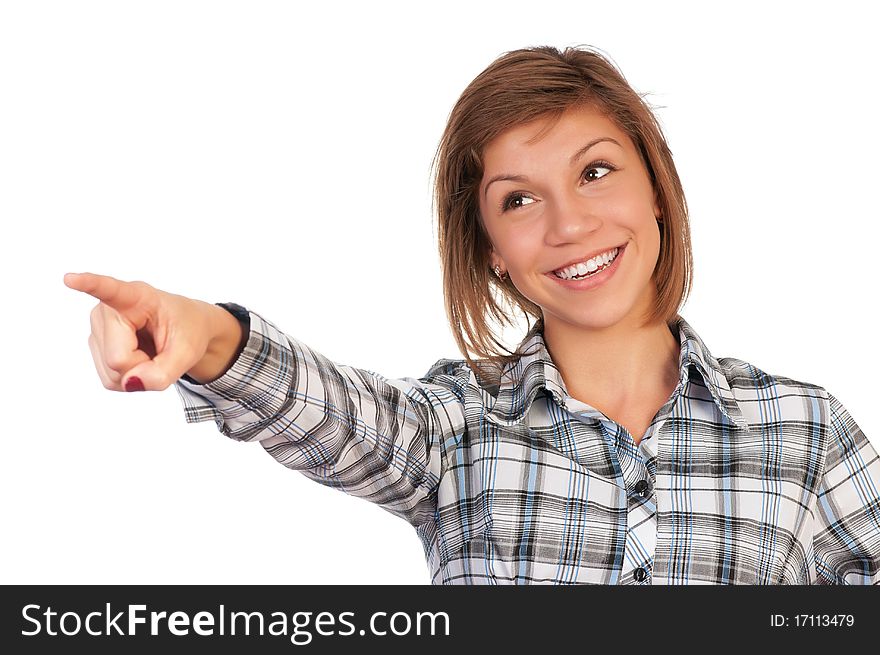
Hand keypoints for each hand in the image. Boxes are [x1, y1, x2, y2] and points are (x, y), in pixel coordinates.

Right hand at [63, 272, 216, 391]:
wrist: (185, 330)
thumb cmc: (187, 330)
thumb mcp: (189, 352)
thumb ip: (165, 371)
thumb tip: (130, 383)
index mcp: (136, 296)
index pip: (109, 290)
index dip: (89, 285)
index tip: (70, 279)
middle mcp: (108, 310)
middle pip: (118, 359)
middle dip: (143, 366)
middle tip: (160, 351)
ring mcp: (97, 329)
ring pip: (113, 373)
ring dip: (137, 373)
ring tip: (151, 351)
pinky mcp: (95, 346)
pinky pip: (110, 379)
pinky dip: (130, 378)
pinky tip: (140, 358)